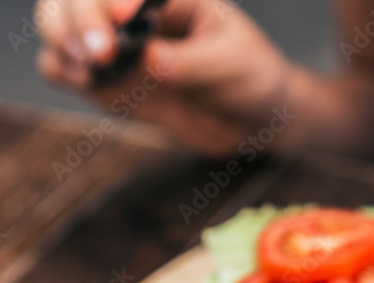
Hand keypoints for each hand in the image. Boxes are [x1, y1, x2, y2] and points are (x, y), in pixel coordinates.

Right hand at [36, 0, 294, 155]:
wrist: (254, 120)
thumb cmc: (252, 78)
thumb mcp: (232, 65)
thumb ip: (193, 63)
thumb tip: (152, 60)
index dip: (112, 2)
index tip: (122, 22)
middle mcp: (135, 16)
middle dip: (78, 20)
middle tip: (100, 54)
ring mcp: (118, 47)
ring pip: (61, 24)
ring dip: (60, 39)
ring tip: (84, 67)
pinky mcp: (110, 81)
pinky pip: (66, 67)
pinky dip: (59, 69)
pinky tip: (79, 79)